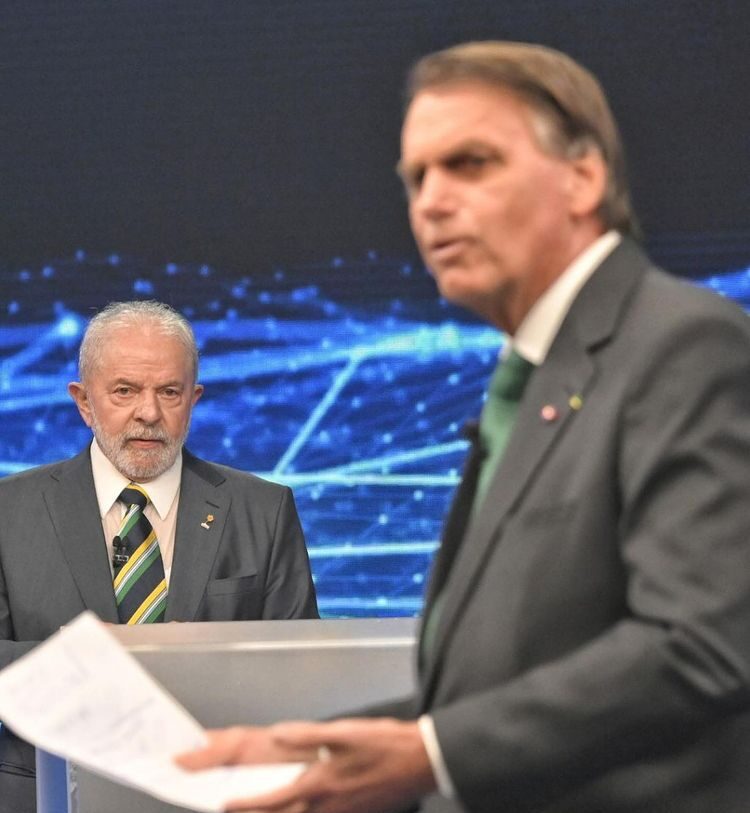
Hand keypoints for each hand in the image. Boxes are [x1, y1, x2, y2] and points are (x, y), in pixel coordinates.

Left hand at [177, 717, 436, 812]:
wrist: (422, 761)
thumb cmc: (384, 744)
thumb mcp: (345, 732)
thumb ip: (307, 734)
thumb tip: (277, 735)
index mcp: (319, 783)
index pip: (270, 800)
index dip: (243, 803)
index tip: (220, 803)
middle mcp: (324, 805)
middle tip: (228, 807)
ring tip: (250, 808)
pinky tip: (294, 808)